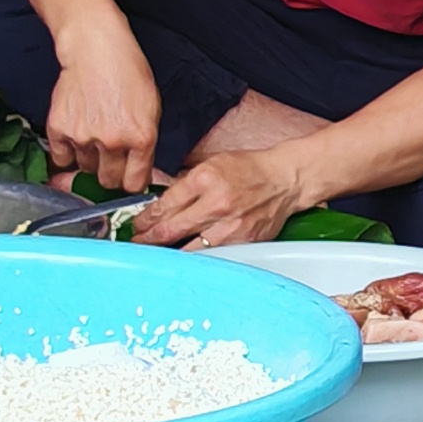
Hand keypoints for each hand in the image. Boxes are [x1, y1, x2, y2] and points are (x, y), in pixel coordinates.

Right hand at [45, 21, 164, 193]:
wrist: (94, 47)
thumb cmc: (127, 71)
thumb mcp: (152, 107)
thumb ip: (146, 142)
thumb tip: (138, 171)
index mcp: (141, 137)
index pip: (135, 183)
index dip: (132, 181)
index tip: (128, 176)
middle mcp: (113, 142)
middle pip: (108, 181)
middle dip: (111, 173)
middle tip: (110, 156)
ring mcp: (83, 137)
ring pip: (85, 169)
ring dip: (89, 158)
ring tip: (93, 133)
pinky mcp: (59, 129)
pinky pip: (61, 159)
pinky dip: (67, 152)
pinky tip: (75, 135)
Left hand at [132, 146, 312, 249]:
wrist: (285, 179)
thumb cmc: (250, 169)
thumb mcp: (211, 164)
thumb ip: (185, 184)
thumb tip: (160, 204)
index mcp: (205, 179)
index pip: (165, 206)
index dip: (145, 219)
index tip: (137, 224)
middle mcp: (217, 204)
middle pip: (171, 230)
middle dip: (148, 239)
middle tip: (138, 242)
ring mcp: (231, 226)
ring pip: (189, 249)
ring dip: (169, 252)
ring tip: (156, 253)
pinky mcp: (244, 242)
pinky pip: (213, 255)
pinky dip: (197, 257)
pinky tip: (186, 258)